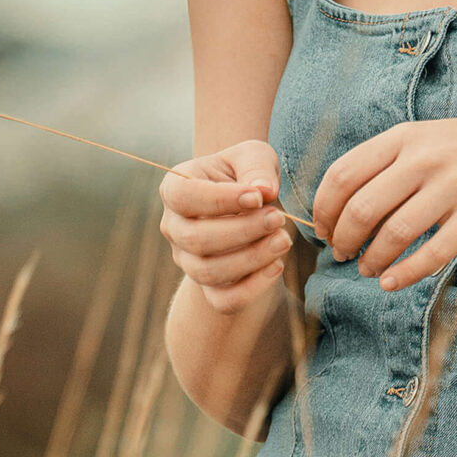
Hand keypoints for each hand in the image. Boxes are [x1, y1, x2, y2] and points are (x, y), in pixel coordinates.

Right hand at [159, 140, 292, 314]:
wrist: (248, 202)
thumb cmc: (246, 173)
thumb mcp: (252, 155)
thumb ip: (256, 167)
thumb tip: (263, 190)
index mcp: (174, 188)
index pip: (185, 196)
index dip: (221, 199)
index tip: (258, 197)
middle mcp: (173, 227)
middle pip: (196, 239)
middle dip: (242, 231)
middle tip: (278, 218)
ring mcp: (187, 260)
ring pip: (209, 272)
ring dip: (250, 259)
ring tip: (283, 240)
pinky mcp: (208, 287)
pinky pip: (223, 301)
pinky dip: (251, 289)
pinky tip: (277, 266)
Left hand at [312, 114, 456, 292]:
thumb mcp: (421, 138)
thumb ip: (383, 164)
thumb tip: (338, 207)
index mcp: (402, 138)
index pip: (343, 174)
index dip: (324, 209)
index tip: (322, 230)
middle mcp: (423, 159)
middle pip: (362, 208)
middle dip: (343, 239)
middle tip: (343, 254)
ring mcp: (452, 186)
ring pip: (394, 234)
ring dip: (372, 260)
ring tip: (367, 270)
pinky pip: (433, 253)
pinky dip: (406, 273)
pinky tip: (392, 282)